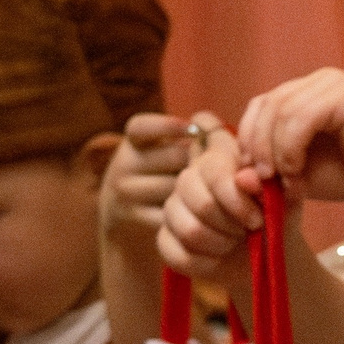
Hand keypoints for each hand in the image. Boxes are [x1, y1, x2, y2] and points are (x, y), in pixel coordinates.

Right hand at [102, 111, 216, 246]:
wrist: (124, 215)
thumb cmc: (158, 175)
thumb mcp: (160, 152)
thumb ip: (184, 139)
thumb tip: (214, 128)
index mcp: (131, 143)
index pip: (141, 126)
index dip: (167, 125)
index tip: (194, 128)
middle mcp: (123, 164)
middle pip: (174, 156)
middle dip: (199, 161)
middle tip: (220, 168)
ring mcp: (125, 192)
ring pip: (175, 187)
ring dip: (198, 189)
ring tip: (211, 190)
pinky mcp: (132, 218)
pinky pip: (170, 213)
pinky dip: (188, 213)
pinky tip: (199, 212)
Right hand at [158, 128, 264, 286]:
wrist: (264, 251)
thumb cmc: (274, 216)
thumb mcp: (281, 200)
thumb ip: (267, 185)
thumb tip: (246, 178)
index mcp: (216, 159)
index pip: (214, 172)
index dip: (237, 200)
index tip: (259, 219)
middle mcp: (188, 179)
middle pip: (201, 204)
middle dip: (231, 225)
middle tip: (247, 231)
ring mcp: (172, 209)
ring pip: (190, 231)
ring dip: (221, 245)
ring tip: (235, 242)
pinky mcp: (165, 239)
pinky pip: (179, 256)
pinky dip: (207, 264)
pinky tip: (219, 257)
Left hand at [235, 68, 343, 201]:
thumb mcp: (300, 172)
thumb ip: (271, 170)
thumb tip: (239, 175)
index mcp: (305, 93)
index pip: (261, 105)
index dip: (250, 137)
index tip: (252, 173)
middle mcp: (316, 82)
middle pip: (266, 105)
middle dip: (257, 145)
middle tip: (263, 179)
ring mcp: (330, 83)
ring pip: (280, 111)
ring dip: (274, 150)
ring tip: (285, 179)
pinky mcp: (343, 94)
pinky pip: (301, 118)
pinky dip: (290, 147)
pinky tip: (296, 169)